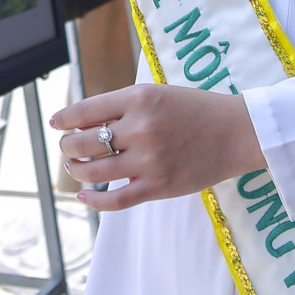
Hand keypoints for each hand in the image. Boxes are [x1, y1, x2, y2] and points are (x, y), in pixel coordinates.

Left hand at [49, 83, 266, 211]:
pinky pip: (115, 200)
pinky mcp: (158, 186)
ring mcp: (149, 160)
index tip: (56, 124)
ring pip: (93, 172)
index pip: (84, 111)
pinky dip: (94, 200)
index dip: (63, 120)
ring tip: (75, 167)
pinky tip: (84, 196)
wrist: (238, 132)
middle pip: (83, 143)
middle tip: (67, 147)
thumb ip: (122, 106)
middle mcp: (140, 128)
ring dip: (76, 170)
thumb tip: (81, 122)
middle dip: (67, 146)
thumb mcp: (156, 94)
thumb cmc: (195, 110)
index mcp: (138, 99)